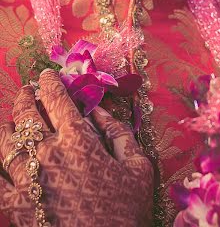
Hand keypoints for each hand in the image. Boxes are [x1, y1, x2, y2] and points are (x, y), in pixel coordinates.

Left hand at [0, 70, 153, 225]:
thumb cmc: (124, 212)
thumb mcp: (138, 167)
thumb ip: (120, 134)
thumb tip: (100, 110)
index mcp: (78, 139)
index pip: (57, 99)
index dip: (50, 82)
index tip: (48, 75)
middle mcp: (48, 152)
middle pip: (27, 115)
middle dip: (26, 97)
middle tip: (27, 91)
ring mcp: (27, 179)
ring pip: (5, 143)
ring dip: (6, 126)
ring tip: (9, 121)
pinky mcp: (15, 204)